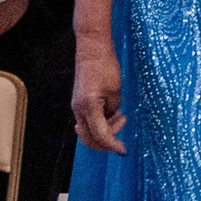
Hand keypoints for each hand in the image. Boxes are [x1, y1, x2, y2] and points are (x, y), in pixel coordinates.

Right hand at [73, 39, 124, 154]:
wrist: (92, 49)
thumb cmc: (105, 65)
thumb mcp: (115, 91)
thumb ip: (112, 110)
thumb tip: (111, 121)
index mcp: (89, 106)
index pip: (101, 135)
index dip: (113, 145)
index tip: (124, 150)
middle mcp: (79, 109)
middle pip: (90, 139)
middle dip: (107, 143)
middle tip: (121, 138)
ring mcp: (77, 106)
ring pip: (88, 132)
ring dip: (104, 132)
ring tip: (120, 116)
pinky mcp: (79, 103)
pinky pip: (87, 123)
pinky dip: (99, 125)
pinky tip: (110, 117)